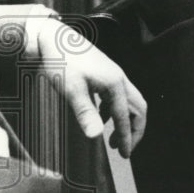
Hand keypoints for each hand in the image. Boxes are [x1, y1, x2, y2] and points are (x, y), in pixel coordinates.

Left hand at [36, 19, 147, 157]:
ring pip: (131, 101)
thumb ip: (85, 112)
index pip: (126, 116)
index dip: (127, 137)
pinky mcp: (107, 73)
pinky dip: (116, 110)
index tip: (125, 154)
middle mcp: (120, 79)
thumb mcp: (71, 89)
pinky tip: (101, 116)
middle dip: (136, 130)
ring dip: (126, 121)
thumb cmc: (61, 62)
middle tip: (126, 149)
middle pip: (139, 108)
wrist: (54, 38)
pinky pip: (120, 96)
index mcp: (115, 84)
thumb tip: (95, 136)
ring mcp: (115, 75)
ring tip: (112, 138)